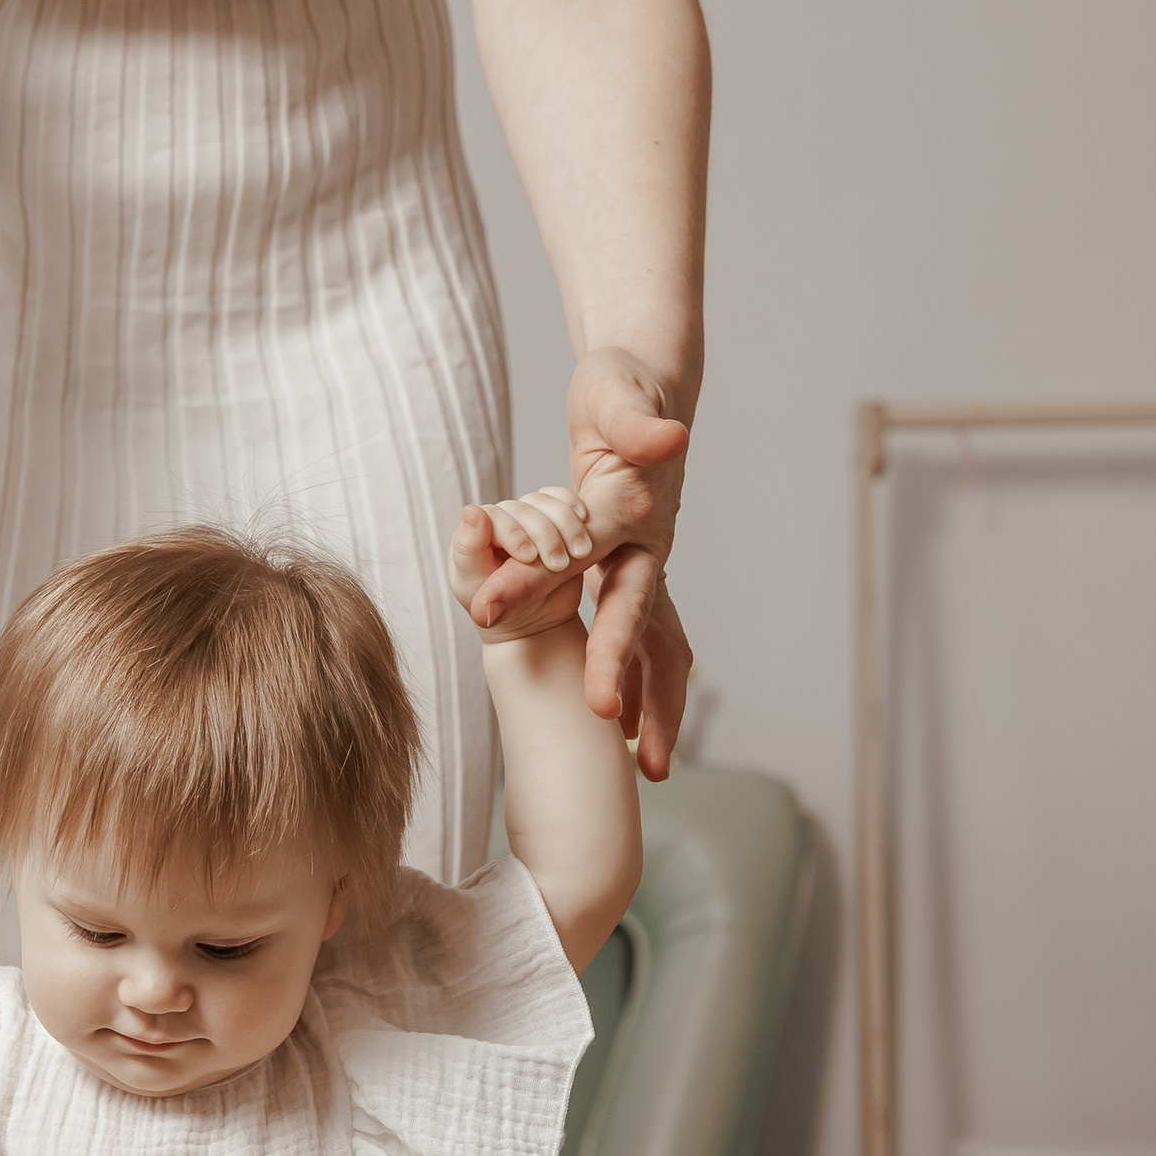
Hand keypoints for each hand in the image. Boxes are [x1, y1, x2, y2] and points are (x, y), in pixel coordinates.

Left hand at [451, 486, 596, 643]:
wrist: (534, 625)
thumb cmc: (500, 611)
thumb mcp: (480, 589)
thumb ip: (469, 550)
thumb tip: (470, 511)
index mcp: (474, 534)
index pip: (493, 516)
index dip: (513, 533)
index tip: (528, 558)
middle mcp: (500, 521)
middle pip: (523, 508)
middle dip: (545, 535)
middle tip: (558, 564)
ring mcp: (527, 517)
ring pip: (545, 502)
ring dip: (566, 524)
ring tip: (579, 553)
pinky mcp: (553, 519)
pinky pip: (562, 499)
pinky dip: (573, 507)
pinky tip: (584, 519)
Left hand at [466, 351, 692, 776]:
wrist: (649, 385)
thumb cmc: (623, 387)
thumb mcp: (618, 393)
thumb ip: (637, 421)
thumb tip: (668, 437)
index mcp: (633, 509)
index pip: (581, 553)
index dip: (535, 581)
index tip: (487, 611)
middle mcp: (647, 545)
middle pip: (642, 619)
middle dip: (628, 675)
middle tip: (616, 732)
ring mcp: (647, 563)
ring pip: (661, 644)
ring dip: (659, 705)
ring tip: (653, 770)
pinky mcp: (637, 571)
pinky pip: (648, 640)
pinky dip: (646, 684)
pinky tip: (636, 731)